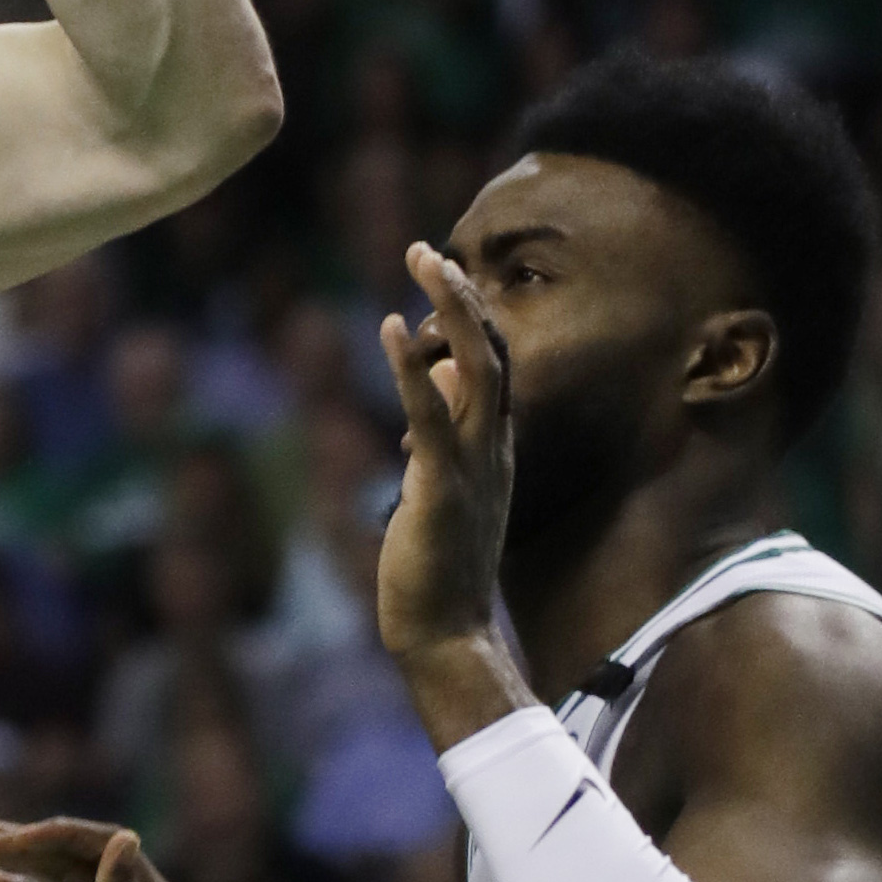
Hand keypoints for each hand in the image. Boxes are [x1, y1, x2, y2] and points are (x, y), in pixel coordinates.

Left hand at [376, 241, 530, 719]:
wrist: (447, 633)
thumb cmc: (438, 566)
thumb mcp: (441, 488)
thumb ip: (442, 439)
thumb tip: (433, 390)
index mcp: (494, 446)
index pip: (492, 363)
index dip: (470, 314)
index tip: (437, 273)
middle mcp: (495, 446)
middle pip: (493, 350)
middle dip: (462, 294)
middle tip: (424, 248)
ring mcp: (475, 464)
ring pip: (477, 368)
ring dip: (451, 309)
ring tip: (421, 259)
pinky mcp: (442, 486)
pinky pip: (432, 414)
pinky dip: (410, 367)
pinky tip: (386, 327)